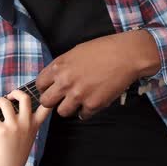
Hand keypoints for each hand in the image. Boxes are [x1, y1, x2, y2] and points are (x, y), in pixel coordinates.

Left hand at [0, 90, 50, 165]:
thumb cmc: (14, 152)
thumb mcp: (27, 138)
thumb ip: (26, 123)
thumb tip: (13, 104)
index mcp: (34, 126)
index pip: (46, 108)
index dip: (44, 96)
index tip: (38, 91)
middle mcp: (26, 124)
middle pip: (24, 98)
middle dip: (15, 92)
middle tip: (8, 97)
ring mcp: (14, 127)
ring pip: (5, 102)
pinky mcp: (1, 131)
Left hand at [36, 30, 160, 119]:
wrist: (126, 55)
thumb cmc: (102, 49)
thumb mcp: (75, 52)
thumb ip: (62, 67)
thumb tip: (55, 79)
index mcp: (59, 67)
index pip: (39, 85)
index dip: (45, 88)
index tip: (51, 89)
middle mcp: (65, 82)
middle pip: (46, 102)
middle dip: (53, 101)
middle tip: (62, 98)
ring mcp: (78, 95)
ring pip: (62, 112)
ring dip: (69, 108)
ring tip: (78, 101)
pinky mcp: (93, 104)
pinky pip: (82, 115)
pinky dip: (86, 111)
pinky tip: (92, 102)